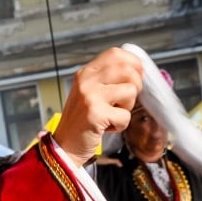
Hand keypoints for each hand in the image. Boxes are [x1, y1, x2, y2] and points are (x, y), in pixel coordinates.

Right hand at [53, 47, 141, 165]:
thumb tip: (137, 70)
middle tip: (124, 101)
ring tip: (112, 114)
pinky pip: (125, 116)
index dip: (132, 62)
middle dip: (135, 86)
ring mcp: (90, 96)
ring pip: (130, 91)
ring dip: (127, 107)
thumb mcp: (89, 92)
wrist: (64, 146)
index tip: (136, 76)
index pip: (115, 54)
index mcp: (85, 73)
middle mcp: (86, 81)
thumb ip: (107, 79)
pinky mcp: (95, 114)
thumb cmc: (81, 121)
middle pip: (128, 70)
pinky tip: (107, 127)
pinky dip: (120, 125)